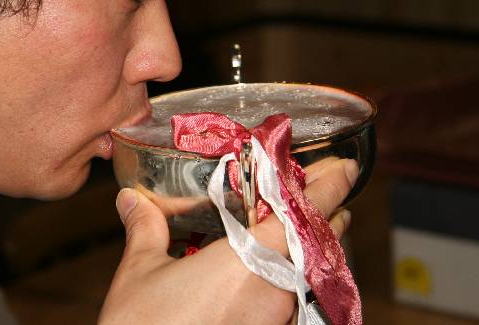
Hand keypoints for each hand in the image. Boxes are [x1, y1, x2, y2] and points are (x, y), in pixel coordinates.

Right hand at [98, 158, 357, 324]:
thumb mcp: (141, 272)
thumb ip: (145, 229)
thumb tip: (132, 201)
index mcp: (250, 260)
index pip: (307, 213)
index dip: (332, 185)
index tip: (346, 168)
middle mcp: (274, 292)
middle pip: (316, 244)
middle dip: (321, 216)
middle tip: (321, 191)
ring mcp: (274, 322)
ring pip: (306, 274)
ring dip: (304, 249)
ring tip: (294, 229)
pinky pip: (291, 303)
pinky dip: (287, 281)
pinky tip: (266, 276)